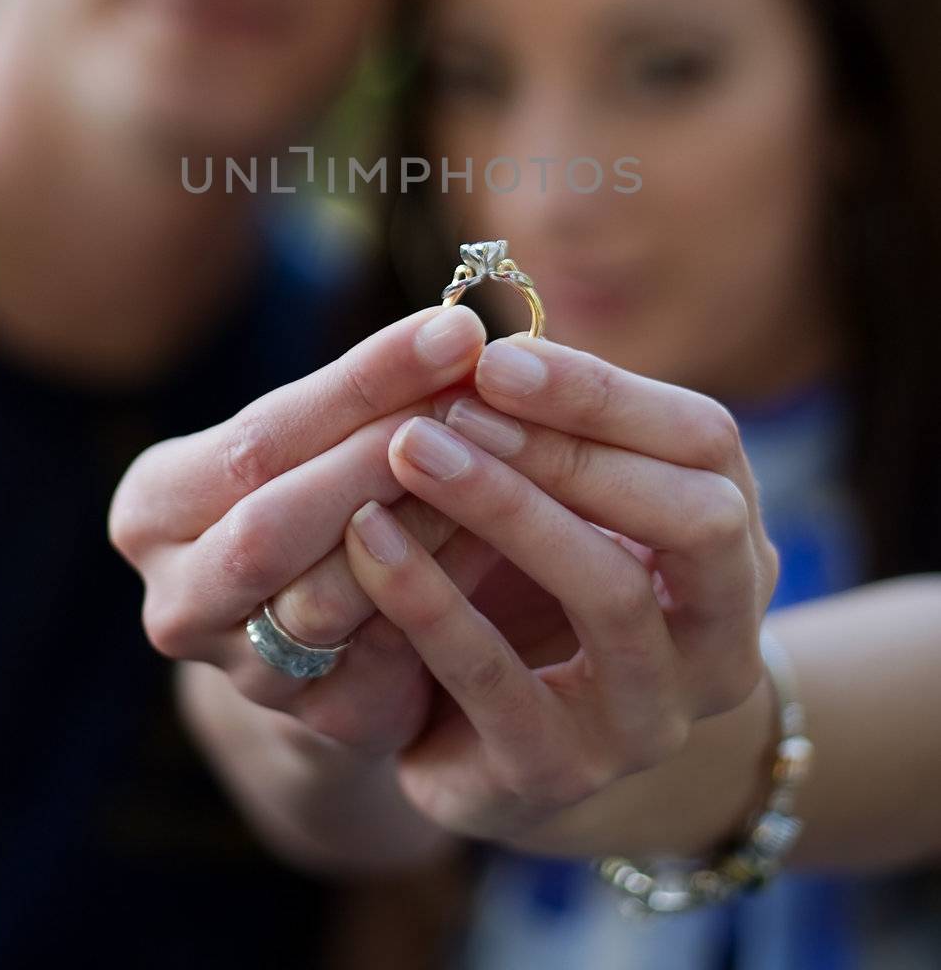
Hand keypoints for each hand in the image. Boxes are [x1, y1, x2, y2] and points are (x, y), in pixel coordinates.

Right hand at [108, 304, 486, 753]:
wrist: (334, 637)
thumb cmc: (325, 497)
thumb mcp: (322, 439)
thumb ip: (370, 394)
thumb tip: (461, 332)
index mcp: (154, 507)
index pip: (258, 438)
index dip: (364, 382)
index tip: (457, 329)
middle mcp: (177, 599)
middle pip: (274, 523)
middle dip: (385, 451)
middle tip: (482, 391)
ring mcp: (243, 675)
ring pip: (333, 592)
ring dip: (426, 517)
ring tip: (506, 452)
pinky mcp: (323, 721)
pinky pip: (397, 644)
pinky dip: (454, 578)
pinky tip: (511, 529)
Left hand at [341, 332, 780, 840]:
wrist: (502, 743)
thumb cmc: (533, 583)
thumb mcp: (561, 500)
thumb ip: (549, 426)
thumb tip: (475, 331)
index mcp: (733, 543)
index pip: (706, 443)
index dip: (604, 393)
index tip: (496, 355)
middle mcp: (721, 635)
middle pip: (693, 518)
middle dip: (571, 448)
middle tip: (458, 402)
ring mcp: (652, 714)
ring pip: (609, 593)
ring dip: (504, 506)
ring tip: (409, 447)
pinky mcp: (561, 771)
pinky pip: (497, 677)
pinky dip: (428, 597)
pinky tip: (370, 536)